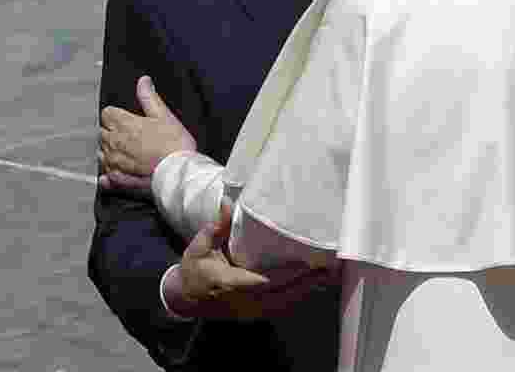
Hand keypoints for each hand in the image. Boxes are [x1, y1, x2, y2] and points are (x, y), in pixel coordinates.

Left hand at [98, 76, 195, 192]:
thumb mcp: (164, 115)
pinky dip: (108, 171)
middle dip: (112, 131)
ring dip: (110, 150)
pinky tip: (115, 171)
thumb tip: (143, 81)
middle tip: (130, 134)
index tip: (126, 118)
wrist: (178, 172)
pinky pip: (105, 173)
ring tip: (127, 151)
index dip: (117, 114)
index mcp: (124, 124)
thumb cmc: (175, 145)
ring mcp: (114, 162)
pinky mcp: (117, 179)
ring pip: (101, 152)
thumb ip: (149, 97)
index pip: (107, 113)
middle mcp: (115, 143)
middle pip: (102, 132)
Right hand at [165, 202, 339, 320]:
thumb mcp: (200, 246)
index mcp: (228, 283)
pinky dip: (298, 297)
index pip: (260, 281)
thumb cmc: (195, 269)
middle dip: (306, 282)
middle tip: (329, 267)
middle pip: (281, 294)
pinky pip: (281, 307)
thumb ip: (217, 226)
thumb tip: (228, 201)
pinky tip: (314, 286)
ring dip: (307, 290)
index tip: (305, 264)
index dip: (284, 275)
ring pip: (284, 303)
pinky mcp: (255, 313)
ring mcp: (250, 310)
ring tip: (329, 275)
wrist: (185, 299)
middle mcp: (243, 301)